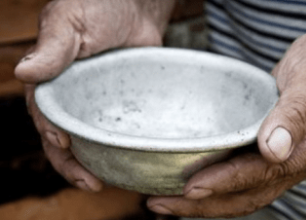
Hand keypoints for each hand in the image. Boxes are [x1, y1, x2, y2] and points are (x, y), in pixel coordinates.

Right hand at [15, 0, 174, 190]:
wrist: (136, 6)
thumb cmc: (98, 6)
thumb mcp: (71, 21)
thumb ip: (52, 47)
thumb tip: (25, 73)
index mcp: (52, 80)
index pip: (45, 114)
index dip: (51, 133)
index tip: (64, 144)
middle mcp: (73, 96)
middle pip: (66, 137)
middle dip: (73, 163)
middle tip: (90, 181)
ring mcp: (98, 103)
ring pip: (90, 140)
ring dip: (94, 163)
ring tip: (103, 182)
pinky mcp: (121, 104)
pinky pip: (116, 130)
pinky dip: (117, 148)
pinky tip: (126, 163)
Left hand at [147, 26, 305, 217]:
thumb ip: (295, 113)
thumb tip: (272, 151)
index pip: (266, 172)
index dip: (227, 181)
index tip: (191, 188)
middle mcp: (301, 161)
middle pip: (249, 194)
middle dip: (205, 203)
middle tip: (161, 205)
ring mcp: (286, 160)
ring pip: (243, 192)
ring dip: (205, 201)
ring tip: (165, 201)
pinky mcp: (270, 152)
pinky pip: (241, 176)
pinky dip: (215, 183)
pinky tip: (188, 181)